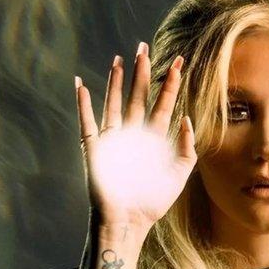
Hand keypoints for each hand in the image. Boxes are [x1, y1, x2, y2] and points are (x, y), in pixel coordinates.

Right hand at [75, 42, 195, 230]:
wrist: (128, 222)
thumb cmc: (151, 203)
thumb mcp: (179, 175)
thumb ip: (187, 148)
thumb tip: (187, 119)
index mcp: (154, 140)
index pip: (164, 105)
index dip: (171, 84)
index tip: (179, 62)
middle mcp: (133, 135)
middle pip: (139, 97)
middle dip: (143, 72)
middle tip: (144, 46)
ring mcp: (113, 140)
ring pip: (115, 103)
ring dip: (116, 81)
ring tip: (120, 59)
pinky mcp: (95, 149)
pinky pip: (87, 122)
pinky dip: (83, 104)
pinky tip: (81, 85)